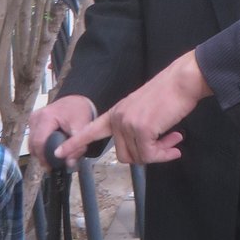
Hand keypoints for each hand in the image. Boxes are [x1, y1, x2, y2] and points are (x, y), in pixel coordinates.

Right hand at [27, 95, 95, 162]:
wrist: (77, 100)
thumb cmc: (79, 111)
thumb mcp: (82, 129)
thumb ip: (77, 147)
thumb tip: (70, 164)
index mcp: (46, 117)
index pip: (39, 142)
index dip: (44, 157)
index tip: (50, 166)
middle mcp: (36, 117)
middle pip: (33, 143)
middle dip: (41, 156)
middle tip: (51, 166)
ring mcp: (33, 118)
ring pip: (31, 142)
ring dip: (39, 151)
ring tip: (50, 158)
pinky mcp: (33, 120)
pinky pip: (32, 137)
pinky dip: (39, 144)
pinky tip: (48, 148)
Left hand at [59, 51, 210, 166]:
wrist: (182, 81)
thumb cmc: (168, 95)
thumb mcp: (144, 111)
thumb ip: (135, 128)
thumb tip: (142, 152)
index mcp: (116, 113)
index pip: (90, 130)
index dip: (74, 143)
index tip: (58, 153)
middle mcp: (117, 118)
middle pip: (124, 155)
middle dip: (147, 156)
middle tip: (167, 147)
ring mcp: (128, 123)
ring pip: (139, 157)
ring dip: (159, 154)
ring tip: (173, 142)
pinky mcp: (142, 128)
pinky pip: (150, 155)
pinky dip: (164, 154)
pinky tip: (176, 143)